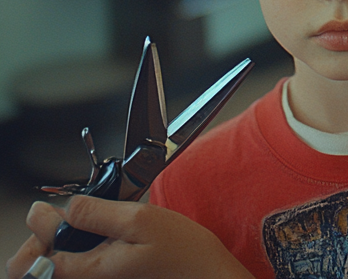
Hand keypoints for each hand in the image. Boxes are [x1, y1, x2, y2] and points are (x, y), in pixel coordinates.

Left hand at [6, 198, 253, 278]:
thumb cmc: (181, 253)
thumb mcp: (140, 220)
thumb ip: (96, 214)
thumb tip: (59, 208)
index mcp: (87, 271)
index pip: (33, 257)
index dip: (38, 228)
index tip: (51, 210)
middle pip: (38, 267)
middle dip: (44, 238)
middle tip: (68, 217)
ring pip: (55, 269)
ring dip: (58, 246)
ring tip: (81, 226)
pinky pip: (75, 272)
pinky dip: (74, 256)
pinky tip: (91, 241)